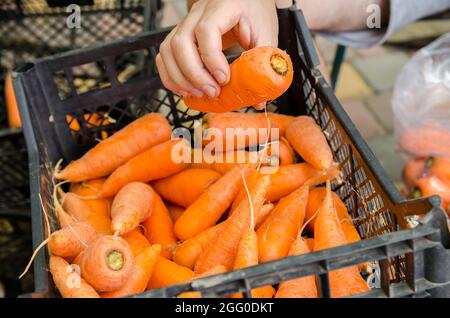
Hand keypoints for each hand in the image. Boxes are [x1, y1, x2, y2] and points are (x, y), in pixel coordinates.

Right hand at [156, 0, 277, 106]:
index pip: (206, 30)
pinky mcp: (180, 34)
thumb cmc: (256, 13)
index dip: (212, 59)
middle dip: (194, 74)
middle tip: (212, 92)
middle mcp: (199, 12)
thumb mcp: (266, 34)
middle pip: (181, 42)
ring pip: (168, 50)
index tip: (224, 79)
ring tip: (200, 93)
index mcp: (223, 6)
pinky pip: (164, 56)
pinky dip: (171, 76)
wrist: (247, 1)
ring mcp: (186, 23)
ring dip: (180, 78)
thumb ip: (262, 63)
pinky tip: (186, 89)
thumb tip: (258, 100)